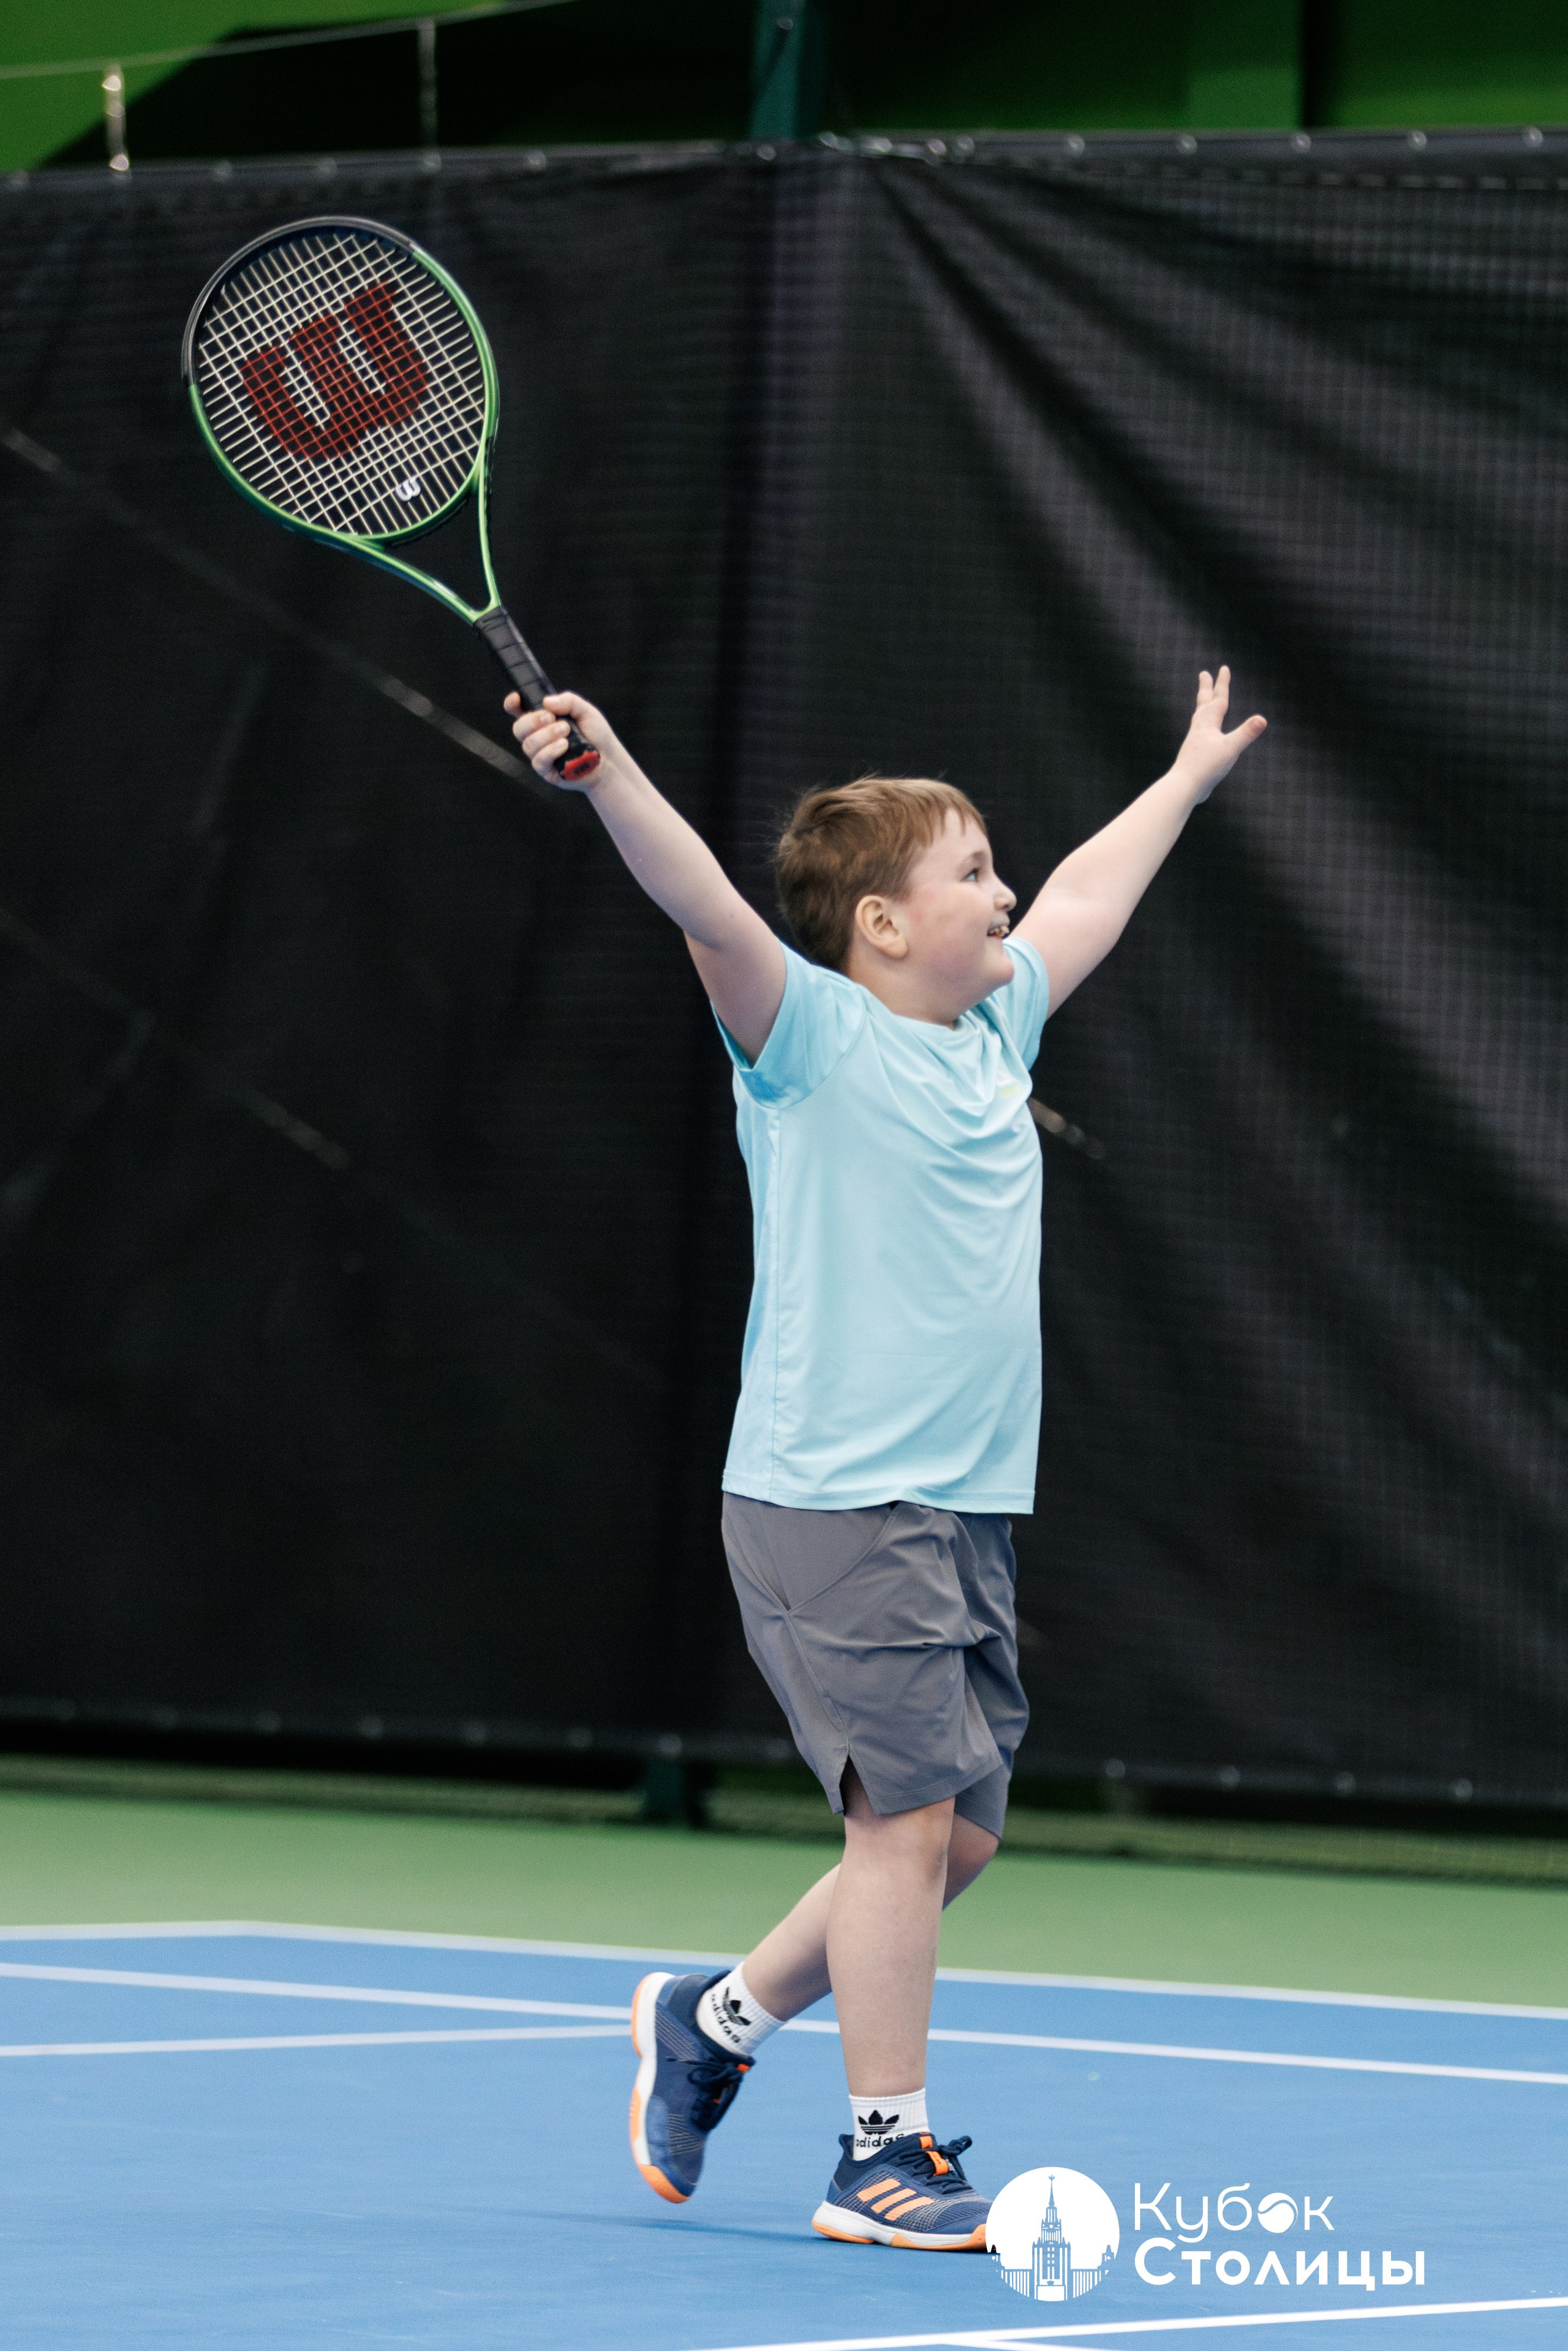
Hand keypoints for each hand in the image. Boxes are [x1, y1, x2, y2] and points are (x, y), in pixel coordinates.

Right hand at [504, 689, 619, 790]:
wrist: (609, 761)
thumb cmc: (596, 735)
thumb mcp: (586, 711)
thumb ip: (568, 701)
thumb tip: (547, 702)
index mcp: (543, 720)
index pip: (519, 711)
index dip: (512, 704)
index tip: (517, 698)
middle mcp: (538, 737)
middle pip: (519, 728)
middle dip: (532, 720)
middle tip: (551, 718)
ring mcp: (540, 754)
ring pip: (529, 744)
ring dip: (546, 735)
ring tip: (566, 731)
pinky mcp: (546, 771)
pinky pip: (538, 761)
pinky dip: (550, 751)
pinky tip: (564, 746)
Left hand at [1171, 667, 1265, 803]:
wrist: (1183, 786)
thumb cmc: (1205, 767)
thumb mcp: (1230, 749)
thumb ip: (1246, 734)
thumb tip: (1262, 720)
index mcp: (1207, 724)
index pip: (1218, 699)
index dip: (1222, 683)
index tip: (1223, 668)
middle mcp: (1199, 729)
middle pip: (1204, 703)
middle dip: (1206, 687)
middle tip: (1204, 673)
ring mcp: (1195, 741)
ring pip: (1199, 718)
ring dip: (1203, 706)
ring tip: (1204, 703)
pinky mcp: (1194, 754)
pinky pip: (1199, 735)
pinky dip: (1203, 728)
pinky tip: (1205, 735)